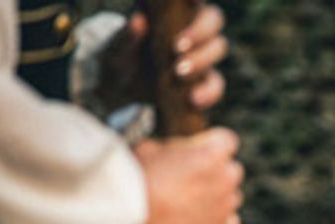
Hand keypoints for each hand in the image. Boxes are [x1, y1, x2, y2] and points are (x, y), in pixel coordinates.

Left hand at [97, 4, 227, 112]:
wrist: (123, 90)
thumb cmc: (121, 60)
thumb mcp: (117, 50)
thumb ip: (126, 37)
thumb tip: (139, 21)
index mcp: (174, 12)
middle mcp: (193, 29)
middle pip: (214, 20)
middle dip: (199, 33)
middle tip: (177, 47)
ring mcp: (201, 55)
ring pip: (217, 48)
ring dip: (202, 60)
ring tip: (178, 73)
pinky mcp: (204, 81)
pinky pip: (215, 84)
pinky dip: (208, 92)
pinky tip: (193, 99)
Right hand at [124, 127, 243, 223]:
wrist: (127, 211)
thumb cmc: (135, 175)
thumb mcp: (152, 146)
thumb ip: (176, 148)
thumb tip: (177, 153)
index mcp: (212, 153)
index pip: (228, 141)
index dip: (213, 144)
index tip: (201, 149)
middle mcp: (225, 178)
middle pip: (232, 170)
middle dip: (216, 171)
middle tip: (192, 178)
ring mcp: (224, 205)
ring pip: (231, 196)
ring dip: (217, 196)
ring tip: (190, 201)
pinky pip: (230, 222)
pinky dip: (218, 220)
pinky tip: (199, 218)